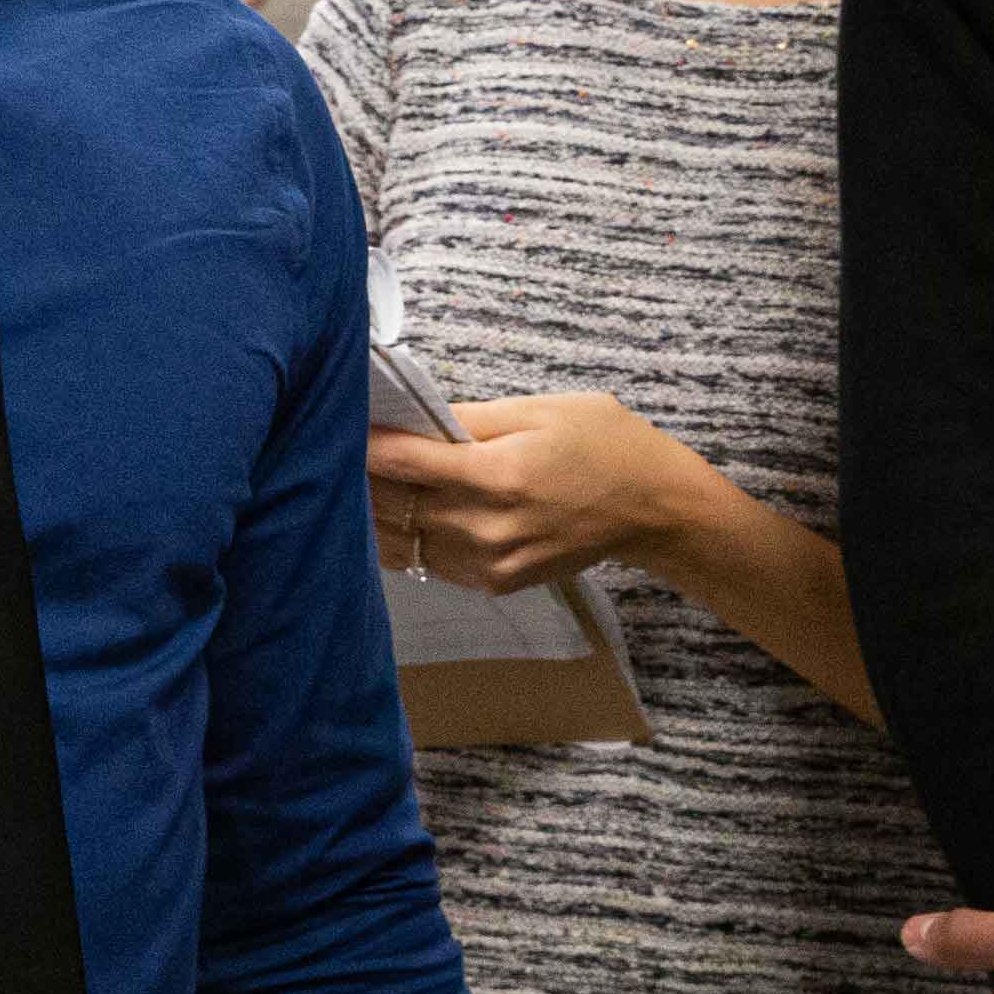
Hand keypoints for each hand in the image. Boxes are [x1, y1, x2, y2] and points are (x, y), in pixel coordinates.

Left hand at [369, 398, 700, 593]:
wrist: (652, 507)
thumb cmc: (602, 444)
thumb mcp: (539, 410)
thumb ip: (469, 418)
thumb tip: (411, 418)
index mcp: (498, 474)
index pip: (404, 463)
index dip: (366, 445)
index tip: (344, 425)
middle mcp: (488, 526)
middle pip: (394, 506)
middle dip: (364, 478)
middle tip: (341, 450)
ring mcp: (490, 563)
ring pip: (403, 542)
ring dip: (378, 514)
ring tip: (363, 483)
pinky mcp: (496, 583)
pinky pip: (431, 562)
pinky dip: (409, 538)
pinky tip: (405, 512)